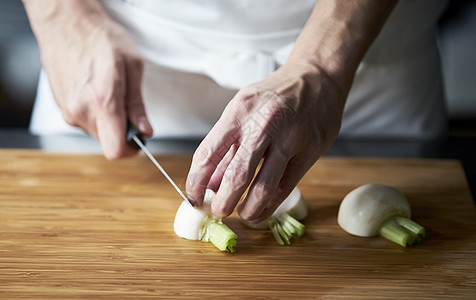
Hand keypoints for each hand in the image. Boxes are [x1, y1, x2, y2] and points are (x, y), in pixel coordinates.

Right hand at [24, 0, 152, 158]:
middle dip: (122, 130)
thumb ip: (138, 105)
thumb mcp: (132, 66)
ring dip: (108, 120)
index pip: (116, 150)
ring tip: (109, 91)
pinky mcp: (61, 108)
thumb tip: (145, 129)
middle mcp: (81, 112)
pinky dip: (95, 113)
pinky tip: (95, 90)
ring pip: (97, 133)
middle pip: (108, 142)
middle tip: (127, 105)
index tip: (139, 138)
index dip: (131, 149)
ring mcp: (68, 111)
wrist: (65, 22)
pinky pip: (85, 122)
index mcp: (102, 102)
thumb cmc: (99, 37)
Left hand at [186, 63, 345, 222]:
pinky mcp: (312, 149)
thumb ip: (228, 147)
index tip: (194, 198)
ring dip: (249, 209)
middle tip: (218, 212)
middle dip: (223, 203)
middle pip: (237, 175)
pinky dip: (271, 205)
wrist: (317, 77)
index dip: (197, 182)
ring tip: (243, 215)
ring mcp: (291, 137)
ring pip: (264, 187)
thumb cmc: (274, 96)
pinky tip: (263, 209)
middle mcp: (264, 124)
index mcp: (239, 111)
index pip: (208, 153)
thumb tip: (211, 184)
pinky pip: (287, 187)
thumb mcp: (243, 110)